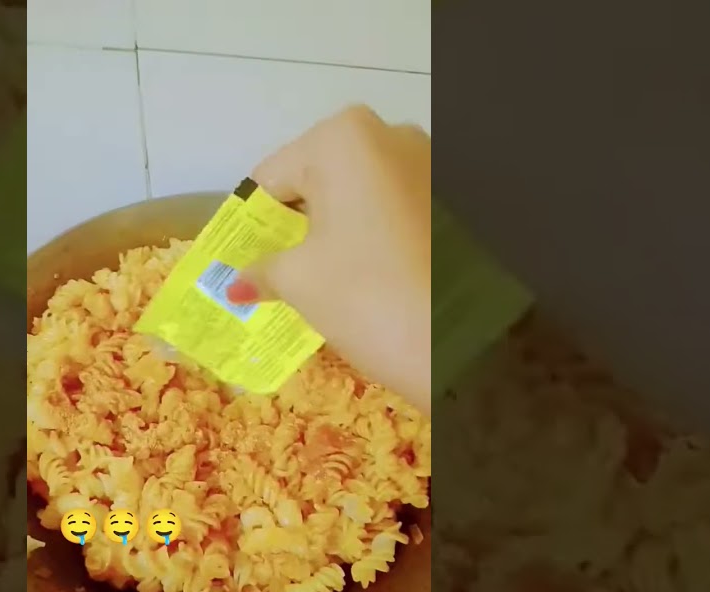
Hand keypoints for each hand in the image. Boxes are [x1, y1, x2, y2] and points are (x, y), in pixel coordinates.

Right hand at [228, 105, 431, 411]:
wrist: (472, 340)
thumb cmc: (369, 297)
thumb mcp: (301, 283)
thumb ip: (262, 269)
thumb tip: (237, 281)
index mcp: (343, 138)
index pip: (270, 178)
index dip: (249, 224)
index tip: (239, 260)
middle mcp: (392, 134)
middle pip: (319, 182)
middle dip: (297, 226)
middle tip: (278, 276)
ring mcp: (432, 164)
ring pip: (362, 197)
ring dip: (339, 233)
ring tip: (326, 287)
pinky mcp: (456, 201)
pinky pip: (397, 212)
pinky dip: (377, 239)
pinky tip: (371, 282)